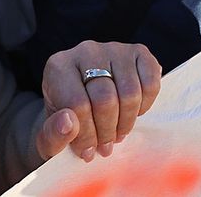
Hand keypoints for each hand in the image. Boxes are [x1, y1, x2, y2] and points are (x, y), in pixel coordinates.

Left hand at [37, 41, 162, 162]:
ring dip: (126, 122)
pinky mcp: (138, 52)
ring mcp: (114, 48)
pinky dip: (145, 105)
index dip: (86, 135)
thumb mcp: (50, 136)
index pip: (78, 104)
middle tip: (105, 146)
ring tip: (117, 133)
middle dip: (107, 131)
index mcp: (58, 66)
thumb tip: (68, 123)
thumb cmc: (65, 120)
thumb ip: (52, 135)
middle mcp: (86, 50)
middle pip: (106, 99)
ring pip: (130, 93)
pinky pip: (151, 83)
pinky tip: (131, 112)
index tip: (87, 152)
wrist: (83, 103)